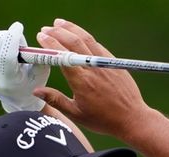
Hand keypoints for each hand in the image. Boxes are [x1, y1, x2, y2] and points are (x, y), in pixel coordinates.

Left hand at [0, 22, 49, 111]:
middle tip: (20, 42)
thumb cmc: (32, 83)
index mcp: (8, 81)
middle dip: (11, 37)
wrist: (15, 98)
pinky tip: (4, 50)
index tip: (18, 26)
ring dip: (4, 39)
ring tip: (13, 49)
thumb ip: (41, 58)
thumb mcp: (41, 73)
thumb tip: (42, 39)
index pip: (7, 55)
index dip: (12, 38)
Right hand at [32, 19, 152, 139]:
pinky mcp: (114, 63)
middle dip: (57, 32)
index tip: (40, 37)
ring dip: (71, 29)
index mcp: (81, 81)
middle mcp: (93, 69)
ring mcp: (105, 64)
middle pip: (73, 42)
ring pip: (87, 39)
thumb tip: (37, 91)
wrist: (132, 118)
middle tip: (46, 29)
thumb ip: (56, 100)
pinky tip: (79, 35)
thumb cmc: (103, 120)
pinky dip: (86, 37)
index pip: (62, 56)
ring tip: (59, 23)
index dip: (50, 43)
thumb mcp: (76, 114)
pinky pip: (98, 46)